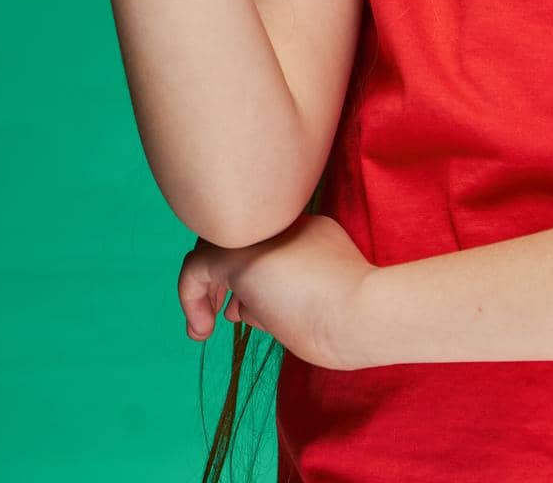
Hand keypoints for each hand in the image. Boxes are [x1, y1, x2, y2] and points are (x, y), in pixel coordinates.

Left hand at [176, 212, 377, 369]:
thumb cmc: (350, 318)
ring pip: (212, 248)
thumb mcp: (313, 300)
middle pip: (236, 239)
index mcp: (306, 229)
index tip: (244, 313)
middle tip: (218, 316)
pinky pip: (195, 268)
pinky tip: (201, 329)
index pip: (262, 246)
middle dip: (223, 278)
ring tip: (202, 328)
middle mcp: (281, 222)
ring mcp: (260, 236)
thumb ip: (281, 294)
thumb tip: (241, 308)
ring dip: (203, 289)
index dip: (247, 281)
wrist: (362, 312)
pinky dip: (190, 298)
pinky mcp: (240, 257)